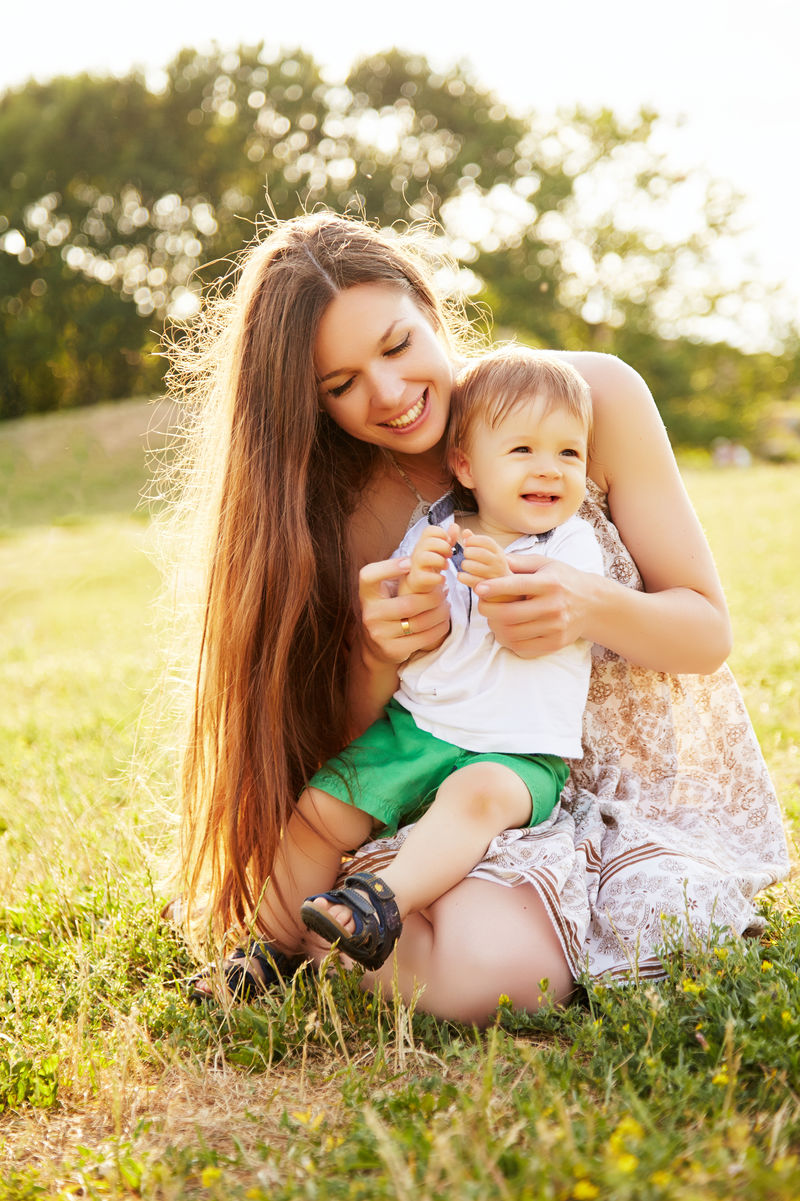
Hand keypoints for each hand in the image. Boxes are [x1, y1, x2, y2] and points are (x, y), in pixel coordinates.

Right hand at [359, 555, 450, 664]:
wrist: (376, 645)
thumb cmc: (389, 608)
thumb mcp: (388, 591)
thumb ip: (402, 574)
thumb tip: (433, 555)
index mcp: (367, 594)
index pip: (369, 576)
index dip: (389, 568)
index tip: (410, 564)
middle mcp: (370, 613)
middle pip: (408, 603)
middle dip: (433, 597)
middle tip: (444, 590)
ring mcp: (379, 633)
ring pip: (420, 622)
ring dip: (440, 613)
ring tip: (446, 606)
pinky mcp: (392, 649)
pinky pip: (424, 638)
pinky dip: (439, 628)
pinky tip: (443, 621)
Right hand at [399, 524, 457, 595]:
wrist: (420, 584)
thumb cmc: (430, 565)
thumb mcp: (440, 550)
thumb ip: (448, 539)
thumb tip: (454, 526)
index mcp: (423, 542)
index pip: (430, 530)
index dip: (442, 534)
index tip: (448, 542)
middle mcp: (418, 552)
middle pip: (429, 542)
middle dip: (444, 547)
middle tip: (449, 555)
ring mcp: (415, 565)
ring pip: (425, 557)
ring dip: (440, 561)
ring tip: (446, 566)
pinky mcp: (417, 578)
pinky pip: (426, 576)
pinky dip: (438, 578)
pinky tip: (442, 578)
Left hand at [457, 529, 510, 590]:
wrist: (504, 593)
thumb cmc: (493, 570)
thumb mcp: (489, 554)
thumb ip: (477, 542)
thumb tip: (466, 531)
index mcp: (499, 553)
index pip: (486, 541)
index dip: (473, 540)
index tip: (467, 543)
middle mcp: (498, 563)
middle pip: (479, 552)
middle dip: (468, 552)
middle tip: (466, 556)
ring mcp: (493, 576)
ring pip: (472, 566)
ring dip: (465, 564)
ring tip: (465, 566)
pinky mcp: (486, 589)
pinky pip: (470, 580)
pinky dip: (462, 577)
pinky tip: (462, 576)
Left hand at [474, 553, 593, 657]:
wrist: (593, 604)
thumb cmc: (563, 580)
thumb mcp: (545, 564)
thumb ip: (519, 562)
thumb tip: (492, 559)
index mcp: (550, 583)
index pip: (517, 586)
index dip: (494, 588)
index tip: (479, 588)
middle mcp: (554, 606)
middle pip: (510, 614)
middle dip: (488, 610)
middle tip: (482, 605)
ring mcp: (556, 627)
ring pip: (513, 633)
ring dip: (495, 627)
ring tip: (492, 618)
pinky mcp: (556, 643)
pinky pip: (523, 648)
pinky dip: (508, 641)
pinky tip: (505, 631)